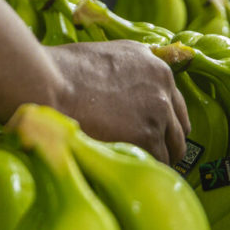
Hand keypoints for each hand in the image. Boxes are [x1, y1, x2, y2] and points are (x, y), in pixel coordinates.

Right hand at [45, 40, 189, 163]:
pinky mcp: (147, 136)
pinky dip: (148, 170)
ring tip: (142, 172)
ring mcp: (158, 114)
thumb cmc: (64, 69)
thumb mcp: (109, 55)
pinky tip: (134, 175)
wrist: (50, 83)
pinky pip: (158, 162)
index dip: (166, 121)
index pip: (175, 103)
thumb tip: (129, 87)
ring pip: (172, 148)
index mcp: (156, 68)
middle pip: (179, 128)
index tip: (158, 133)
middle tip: (154, 157)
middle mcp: (163, 89)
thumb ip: (130, 70)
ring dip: (160, 159)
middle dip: (168, 143)